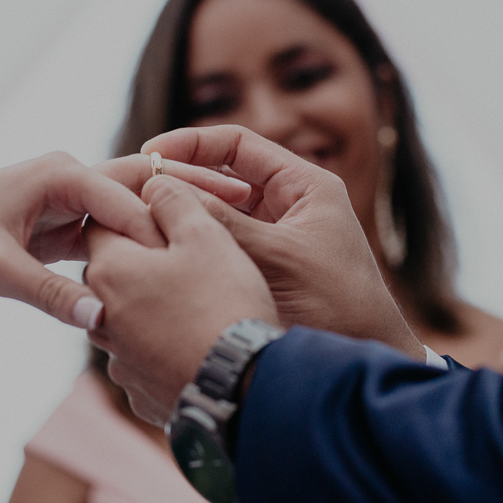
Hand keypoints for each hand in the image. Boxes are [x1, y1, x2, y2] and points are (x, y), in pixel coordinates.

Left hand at [0, 151, 247, 327]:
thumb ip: (49, 293)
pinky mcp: (52, 233)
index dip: (179, 219)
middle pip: (146, 188)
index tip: (225, 239)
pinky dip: (137, 250)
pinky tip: (174, 265)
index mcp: (60, 173)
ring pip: (131, 216)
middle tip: (252, 202)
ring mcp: (61, 206)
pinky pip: (107, 240)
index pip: (134, 197)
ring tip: (228, 232)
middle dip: (195, 196)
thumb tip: (101, 320)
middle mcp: (67, 181)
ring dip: (172, 225)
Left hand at [84, 175, 277, 424]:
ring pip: (132, 316)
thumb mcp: (205, 234)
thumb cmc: (223, 303)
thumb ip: (173, 199)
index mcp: (108, 270)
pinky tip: (202, 341)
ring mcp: (120, 360)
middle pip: (116, 271)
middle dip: (145, 259)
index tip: (168, 214)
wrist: (244, 389)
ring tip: (200, 300)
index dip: (133, 211)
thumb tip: (153, 183)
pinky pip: (150, 357)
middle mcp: (101, 318)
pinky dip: (168, 345)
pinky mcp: (142, 392)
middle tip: (190, 254)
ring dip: (156, 304)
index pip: (101, 223)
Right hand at [139, 125, 423, 360]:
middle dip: (179, 180)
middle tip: (134, 190)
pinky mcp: (262, 269)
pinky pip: (219, 245)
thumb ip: (222, 222)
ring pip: (216, 212)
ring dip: (182, 214)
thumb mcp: (276, 256)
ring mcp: (274, 237)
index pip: (237, 144)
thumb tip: (163, 191)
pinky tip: (160, 252)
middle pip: (222, 176)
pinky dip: (193, 244)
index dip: (191, 144)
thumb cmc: (337, 305)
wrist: (368, 358)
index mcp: (304, 184)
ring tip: (139, 220)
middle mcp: (287, 204)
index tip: (150, 156)